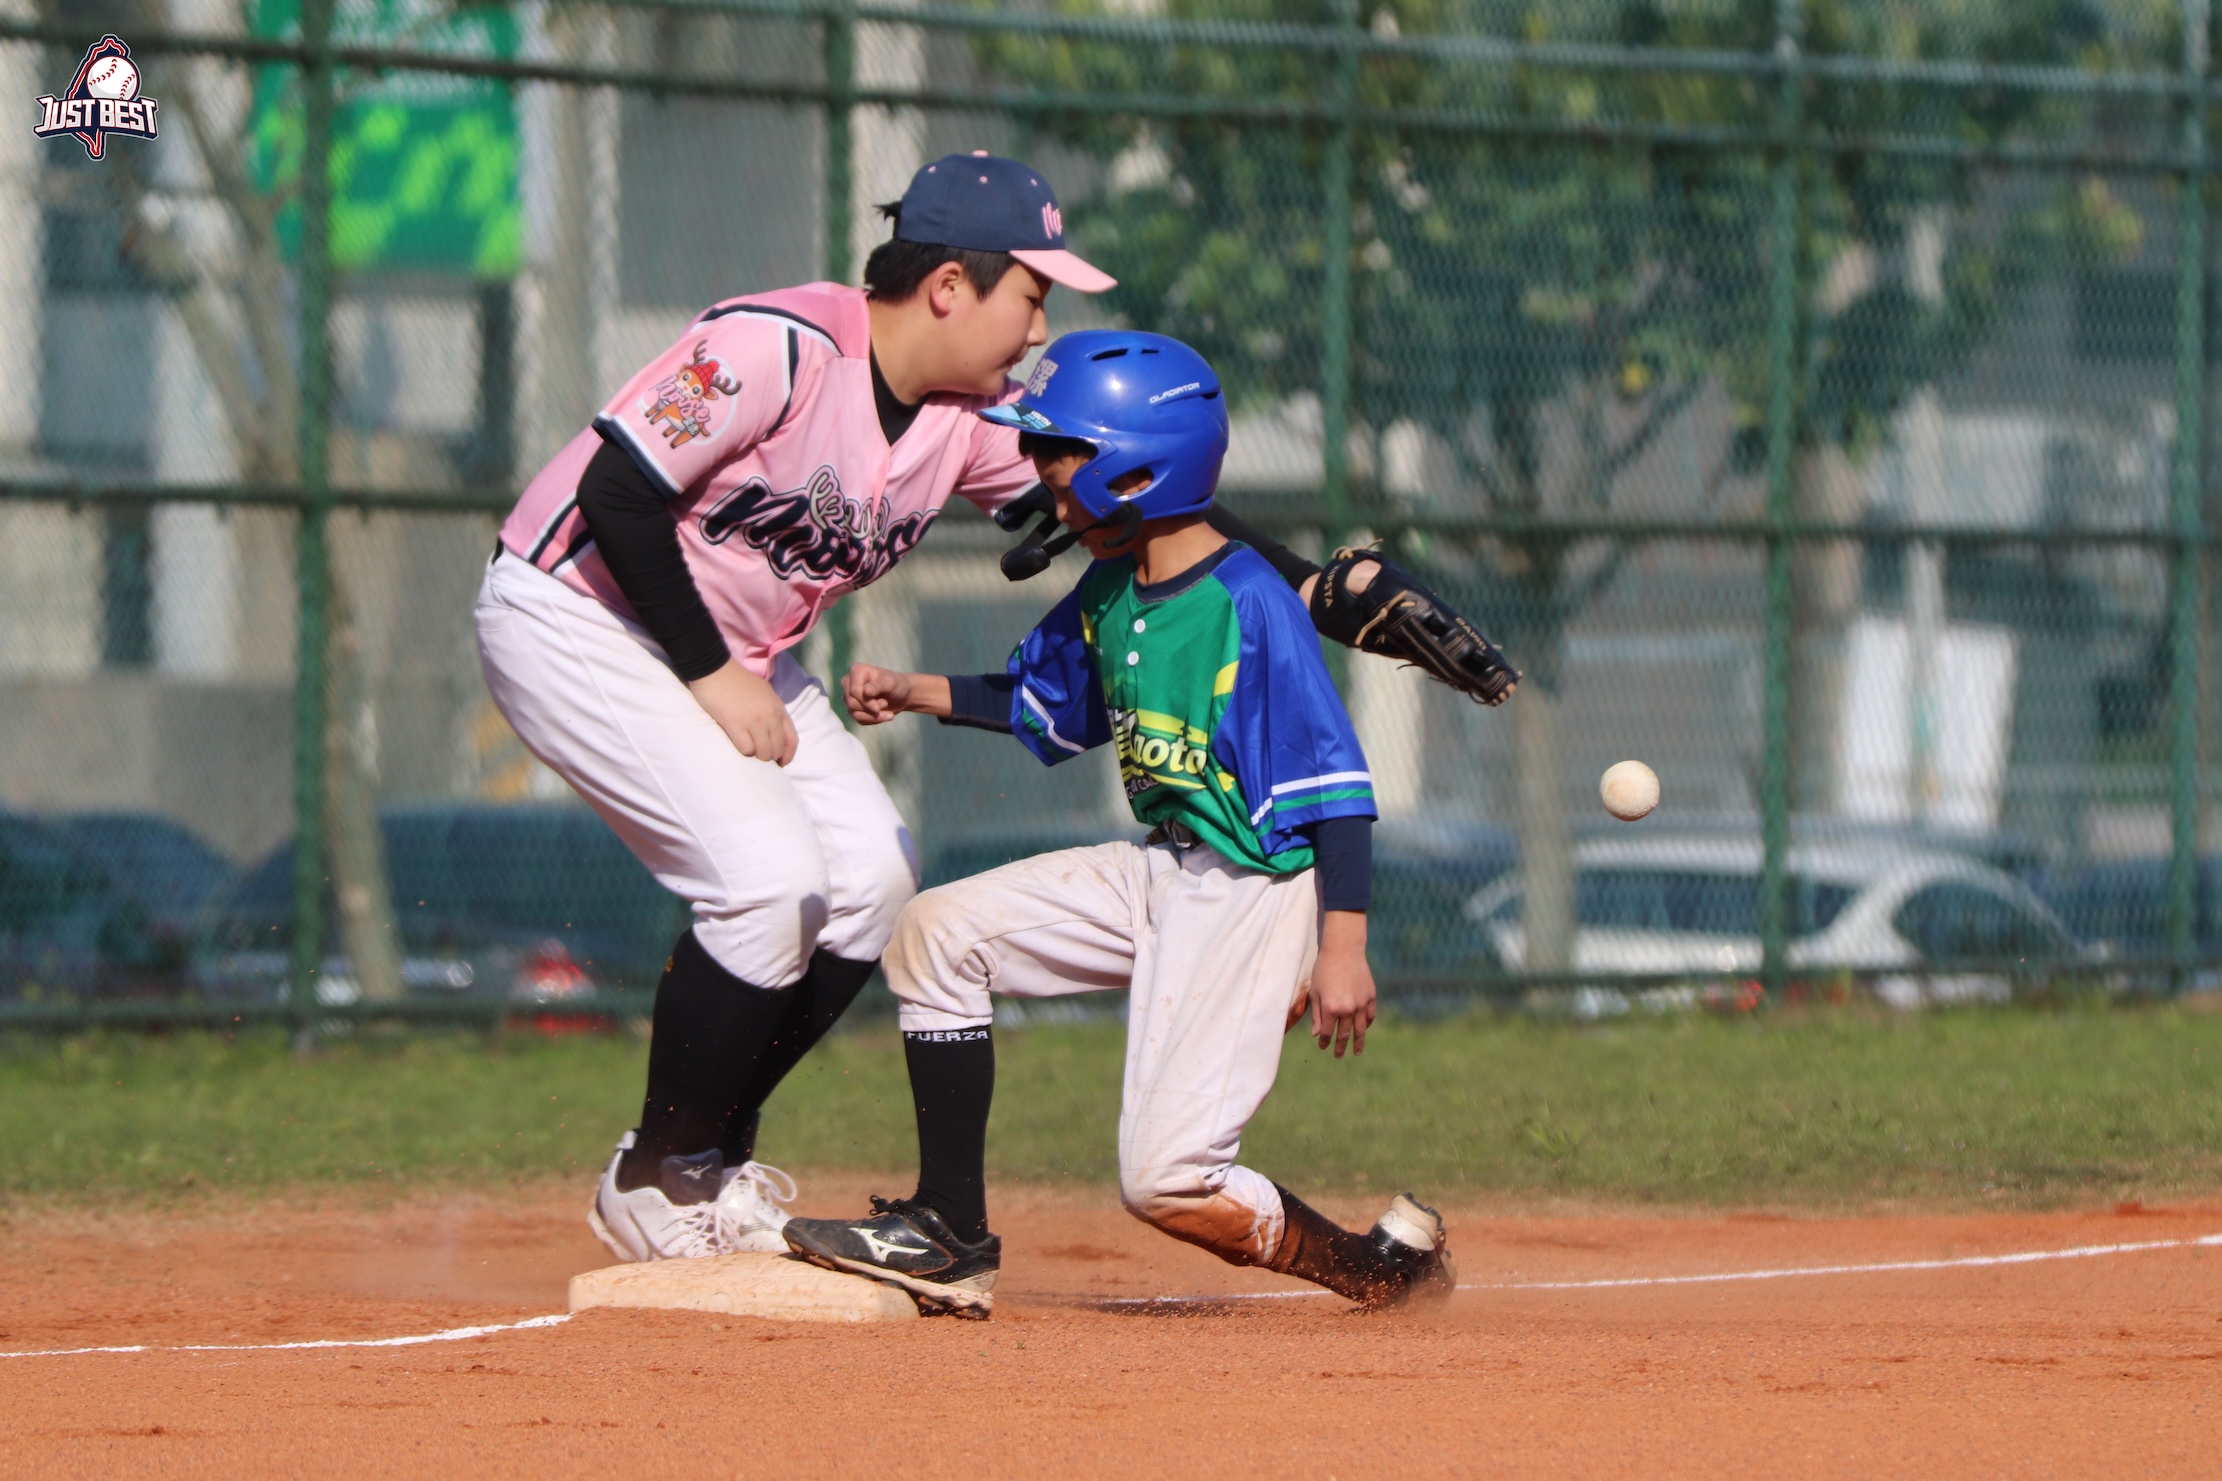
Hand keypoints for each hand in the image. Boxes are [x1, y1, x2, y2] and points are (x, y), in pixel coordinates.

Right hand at [687, 661, 796, 765]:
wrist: (714, 669)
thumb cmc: (737, 680)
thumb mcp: (764, 692)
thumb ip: (772, 710)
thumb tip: (773, 732)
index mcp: (778, 707)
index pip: (792, 739)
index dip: (788, 755)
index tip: (781, 762)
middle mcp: (770, 715)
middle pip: (777, 749)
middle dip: (769, 756)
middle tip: (758, 754)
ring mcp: (754, 720)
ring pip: (763, 753)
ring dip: (756, 755)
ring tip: (747, 748)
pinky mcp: (735, 724)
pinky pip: (746, 749)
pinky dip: (743, 750)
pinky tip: (737, 742)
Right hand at [843, 664, 915, 724]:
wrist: (901, 696)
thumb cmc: (897, 685)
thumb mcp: (891, 683)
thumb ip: (878, 686)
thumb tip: (866, 691)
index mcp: (856, 670)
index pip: (854, 691)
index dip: (867, 701)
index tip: (883, 704)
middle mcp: (849, 682)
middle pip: (852, 703)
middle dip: (871, 708)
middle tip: (885, 704)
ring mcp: (849, 695)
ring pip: (854, 712)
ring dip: (874, 716)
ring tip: (887, 711)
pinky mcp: (853, 708)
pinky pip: (858, 719)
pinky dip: (873, 720)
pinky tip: (883, 715)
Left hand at [1309, 911, 1376, 1057]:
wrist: (1344, 951)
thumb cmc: (1324, 970)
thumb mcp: (1315, 992)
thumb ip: (1316, 1015)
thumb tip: (1317, 1035)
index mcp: (1330, 1009)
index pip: (1327, 1032)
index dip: (1325, 1042)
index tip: (1323, 1047)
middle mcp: (1347, 1009)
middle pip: (1344, 1034)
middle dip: (1340, 1046)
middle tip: (1338, 1055)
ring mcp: (1361, 1004)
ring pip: (1360, 1029)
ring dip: (1358, 1043)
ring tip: (1356, 1052)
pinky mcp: (1371, 996)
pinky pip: (1370, 1016)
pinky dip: (1367, 1024)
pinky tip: (1363, 1029)